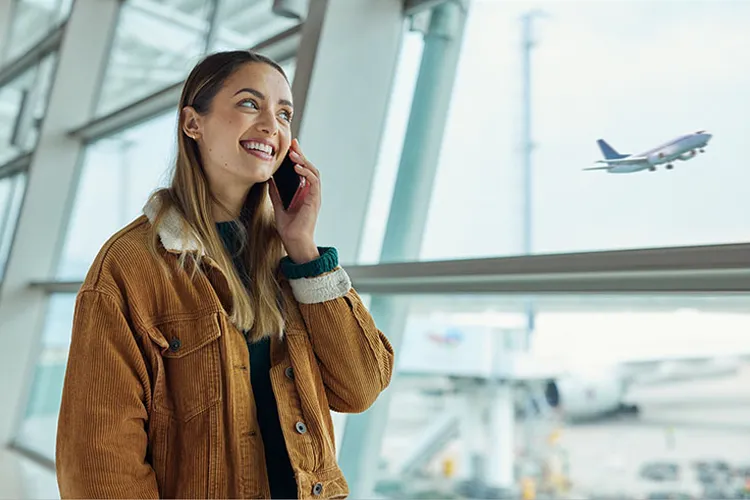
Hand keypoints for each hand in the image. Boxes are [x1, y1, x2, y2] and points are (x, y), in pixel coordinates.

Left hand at [269, 138, 320, 262]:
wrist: (294, 241)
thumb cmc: (288, 227)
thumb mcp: (278, 205)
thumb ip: (276, 192)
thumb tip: (270, 178)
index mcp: (304, 192)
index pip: (303, 170)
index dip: (298, 157)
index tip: (291, 146)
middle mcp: (311, 192)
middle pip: (309, 168)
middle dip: (301, 154)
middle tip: (293, 143)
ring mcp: (314, 196)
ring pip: (313, 172)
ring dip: (304, 162)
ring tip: (294, 154)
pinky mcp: (314, 201)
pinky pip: (314, 183)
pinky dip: (306, 173)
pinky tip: (297, 168)